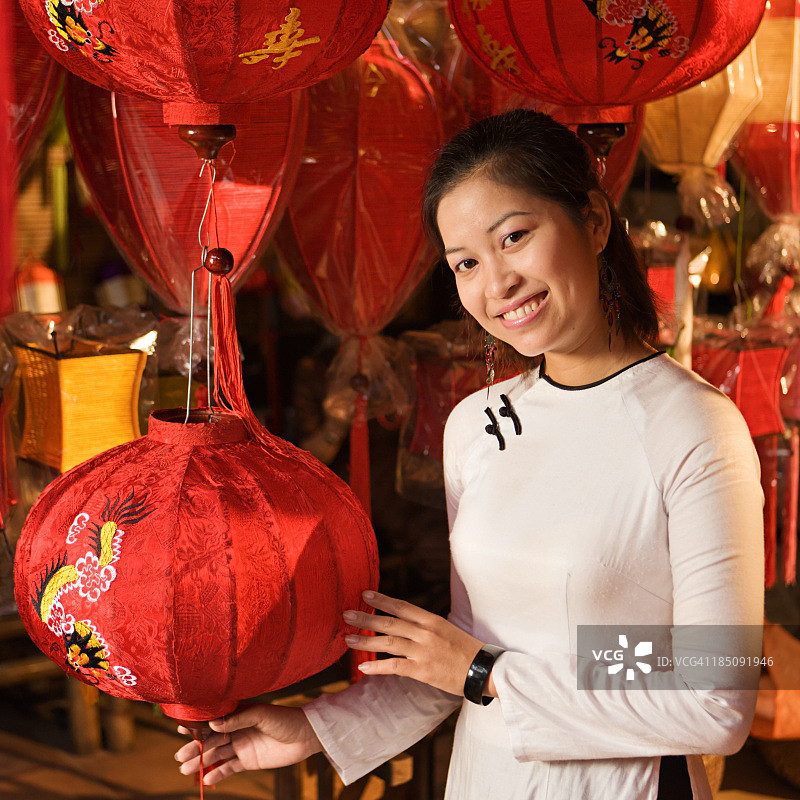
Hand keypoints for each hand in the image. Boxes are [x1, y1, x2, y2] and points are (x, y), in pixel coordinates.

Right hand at [175, 703, 321, 785]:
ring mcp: (242, 745)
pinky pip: (229, 768)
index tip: (181, 728)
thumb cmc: (285, 719)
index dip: (198, 724)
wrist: (306, 737)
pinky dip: (217, 774)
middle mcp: (238, 729)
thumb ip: (238, 720)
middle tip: (180, 756)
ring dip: (202, 762)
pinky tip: (207, 779)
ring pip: (217, 754)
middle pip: (212, 739)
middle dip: (196, 747)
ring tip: (186, 769)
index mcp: (239, 713)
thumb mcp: (262, 714)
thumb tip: (213, 724)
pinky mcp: (248, 761)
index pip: (214, 719)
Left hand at [344, 590, 488, 696]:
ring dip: (366, 640)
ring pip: (389, 642)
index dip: (382, 600)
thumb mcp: (446, 629)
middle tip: (347, 614)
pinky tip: (363, 667)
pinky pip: (395, 666)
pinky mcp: (422, 671)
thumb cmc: (464, 649)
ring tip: (348, 639)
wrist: (483, 669)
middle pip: (390, 622)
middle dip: (366, 618)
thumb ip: (424, 626)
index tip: (364, 594)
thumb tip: (404, 622)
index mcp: (431, 620)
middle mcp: (425, 633)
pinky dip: (377, 666)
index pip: (401, 606)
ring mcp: (423, 651)